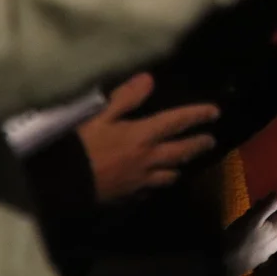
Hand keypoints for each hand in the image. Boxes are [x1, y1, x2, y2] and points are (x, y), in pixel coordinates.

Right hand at [77, 73, 217, 201]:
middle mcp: (148, 159)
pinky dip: (156, 185)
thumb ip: (125, 98)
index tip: (215, 112)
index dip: (197, 115)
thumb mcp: (99, 115)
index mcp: (142, 135)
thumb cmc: (79, 145)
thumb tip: (149, 80)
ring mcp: (139, 180)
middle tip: (211, 141)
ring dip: (179, 167)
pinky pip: (149, 190)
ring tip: (185, 164)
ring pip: (168, 175)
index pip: (177, 122)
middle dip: (197, 145)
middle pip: (180, 151)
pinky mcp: (127, 195)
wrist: (61, 184)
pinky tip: (154, 184)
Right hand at [223, 193, 276, 275]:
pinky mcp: (261, 256)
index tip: (268, 194)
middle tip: (254, 206)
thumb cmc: (239, 237)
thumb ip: (270, 205)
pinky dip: (259, 231)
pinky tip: (247, 233)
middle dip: (268, 210)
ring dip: (263, 221)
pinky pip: (264, 238)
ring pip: (270, 229)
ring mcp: (270, 250)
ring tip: (248, 219)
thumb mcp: (253, 217)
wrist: (225, 264)